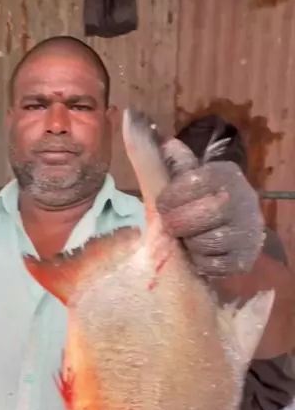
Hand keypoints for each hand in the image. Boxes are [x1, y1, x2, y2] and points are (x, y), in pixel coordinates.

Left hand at [155, 138, 265, 277]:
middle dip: (177, 223)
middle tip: (172, 226)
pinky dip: (202, 262)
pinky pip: (213, 265)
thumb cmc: (205, 199)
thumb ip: (176, 164)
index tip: (162, 205)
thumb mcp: (193, 177)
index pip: (191, 183)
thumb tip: (164, 144)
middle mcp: (243, 199)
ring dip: (190, 244)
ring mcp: (248, 230)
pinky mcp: (246, 258)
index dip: (169, 198)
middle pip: (198, 215)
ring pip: (205, 242)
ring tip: (191, 238)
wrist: (238, 226)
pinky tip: (204, 252)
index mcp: (225, 174)